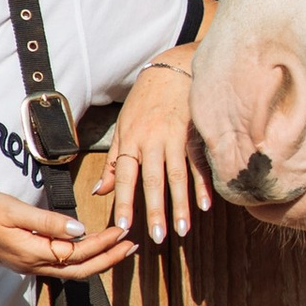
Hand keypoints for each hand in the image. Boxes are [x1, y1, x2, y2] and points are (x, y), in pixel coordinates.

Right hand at [0, 187, 135, 283]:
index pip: (77, 252)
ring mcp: (32, 266)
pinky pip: (63, 266)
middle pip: (80, 269)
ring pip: (73, 270)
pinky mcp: (29, 261)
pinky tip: (93, 249)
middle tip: (131, 246)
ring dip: (99, 260)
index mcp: (33, 253)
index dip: (102, 244)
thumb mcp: (15, 210)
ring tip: (120, 249)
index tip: (121, 232)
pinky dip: (83, 258)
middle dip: (108, 258)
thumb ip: (47, 222)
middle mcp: (35, 265)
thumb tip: (79, 229)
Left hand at [107, 58, 214, 244]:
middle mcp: (153, 140)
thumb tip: (100, 191)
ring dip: (180, 204)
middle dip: (156, 209)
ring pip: (178, 175)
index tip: (123, 226)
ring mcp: (177, 137)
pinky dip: (203, 185)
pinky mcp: (196, 133)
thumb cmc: (145, 101)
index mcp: (132, 140)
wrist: (173, 68)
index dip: (125, 201)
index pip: (126, 176)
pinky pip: (199, 163)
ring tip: (181, 230)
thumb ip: (115, 161)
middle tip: (157, 237)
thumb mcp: (124, 127)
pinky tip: (205, 205)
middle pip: (154, 180)